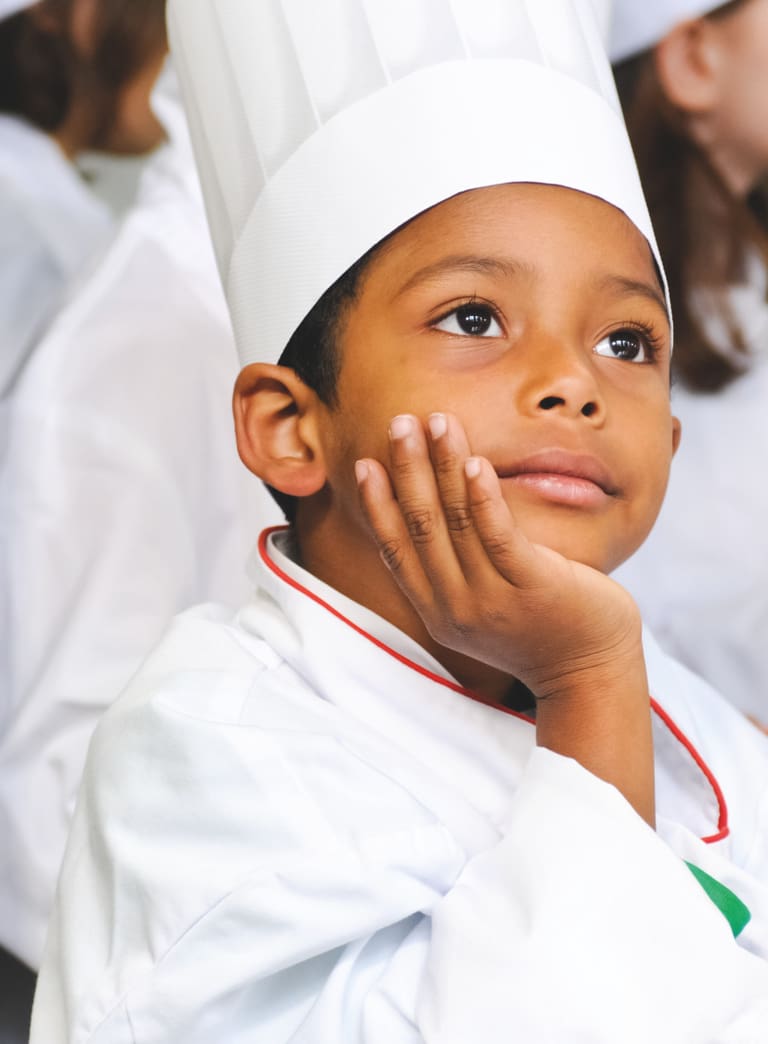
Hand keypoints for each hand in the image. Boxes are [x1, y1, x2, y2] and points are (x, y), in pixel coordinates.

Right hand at [355, 412, 654, 823]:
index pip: (396, 550)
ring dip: (443, 466)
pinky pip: (499, 536)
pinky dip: (483, 497)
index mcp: (438, 610)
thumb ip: (457, 570)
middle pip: (422, 526)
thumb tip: (436, 518)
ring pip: (456, 522)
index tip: (365, 464)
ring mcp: (493, 599)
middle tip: (400, 423)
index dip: (377, 505)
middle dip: (408, 469)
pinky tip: (475, 462)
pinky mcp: (533, 587)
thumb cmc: (541, 627)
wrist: (591, 672)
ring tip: (438, 422)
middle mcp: (457, 607)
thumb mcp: (484, 605)